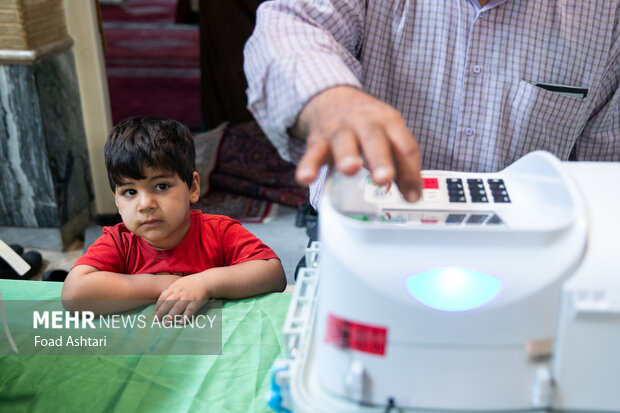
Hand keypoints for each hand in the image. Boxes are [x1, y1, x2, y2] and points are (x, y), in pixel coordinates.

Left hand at [154, 274, 207, 324]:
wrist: (207, 280)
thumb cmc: (193, 282)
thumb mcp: (180, 282)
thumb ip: (172, 289)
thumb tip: (164, 297)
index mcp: (175, 287)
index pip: (163, 296)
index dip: (158, 305)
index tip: (155, 312)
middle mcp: (180, 292)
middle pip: (168, 303)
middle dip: (161, 312)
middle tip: (156, 320)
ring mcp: (188, 297)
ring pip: (177, 307)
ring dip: (171, 316)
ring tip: (166, 323)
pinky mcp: (196, 301)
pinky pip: (190, 310)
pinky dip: (185, 316)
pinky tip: (181, 322)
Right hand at [293, 86, 421, 201]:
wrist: (331, 98)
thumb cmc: (365, 124)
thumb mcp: (388, 134)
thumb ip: (400, 163)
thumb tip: (412, 195)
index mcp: (389, 122)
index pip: (405, 147)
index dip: (410, 173)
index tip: (412, 198)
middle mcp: (365, 123)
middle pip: (375, 140)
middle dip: (379, 160)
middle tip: (384, 178)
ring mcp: (340, 131)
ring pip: (343, 143)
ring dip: (347, 157)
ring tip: (350, 170)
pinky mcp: (318, 140)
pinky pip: (312, 154)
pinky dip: (308, 166)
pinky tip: (306, 178)